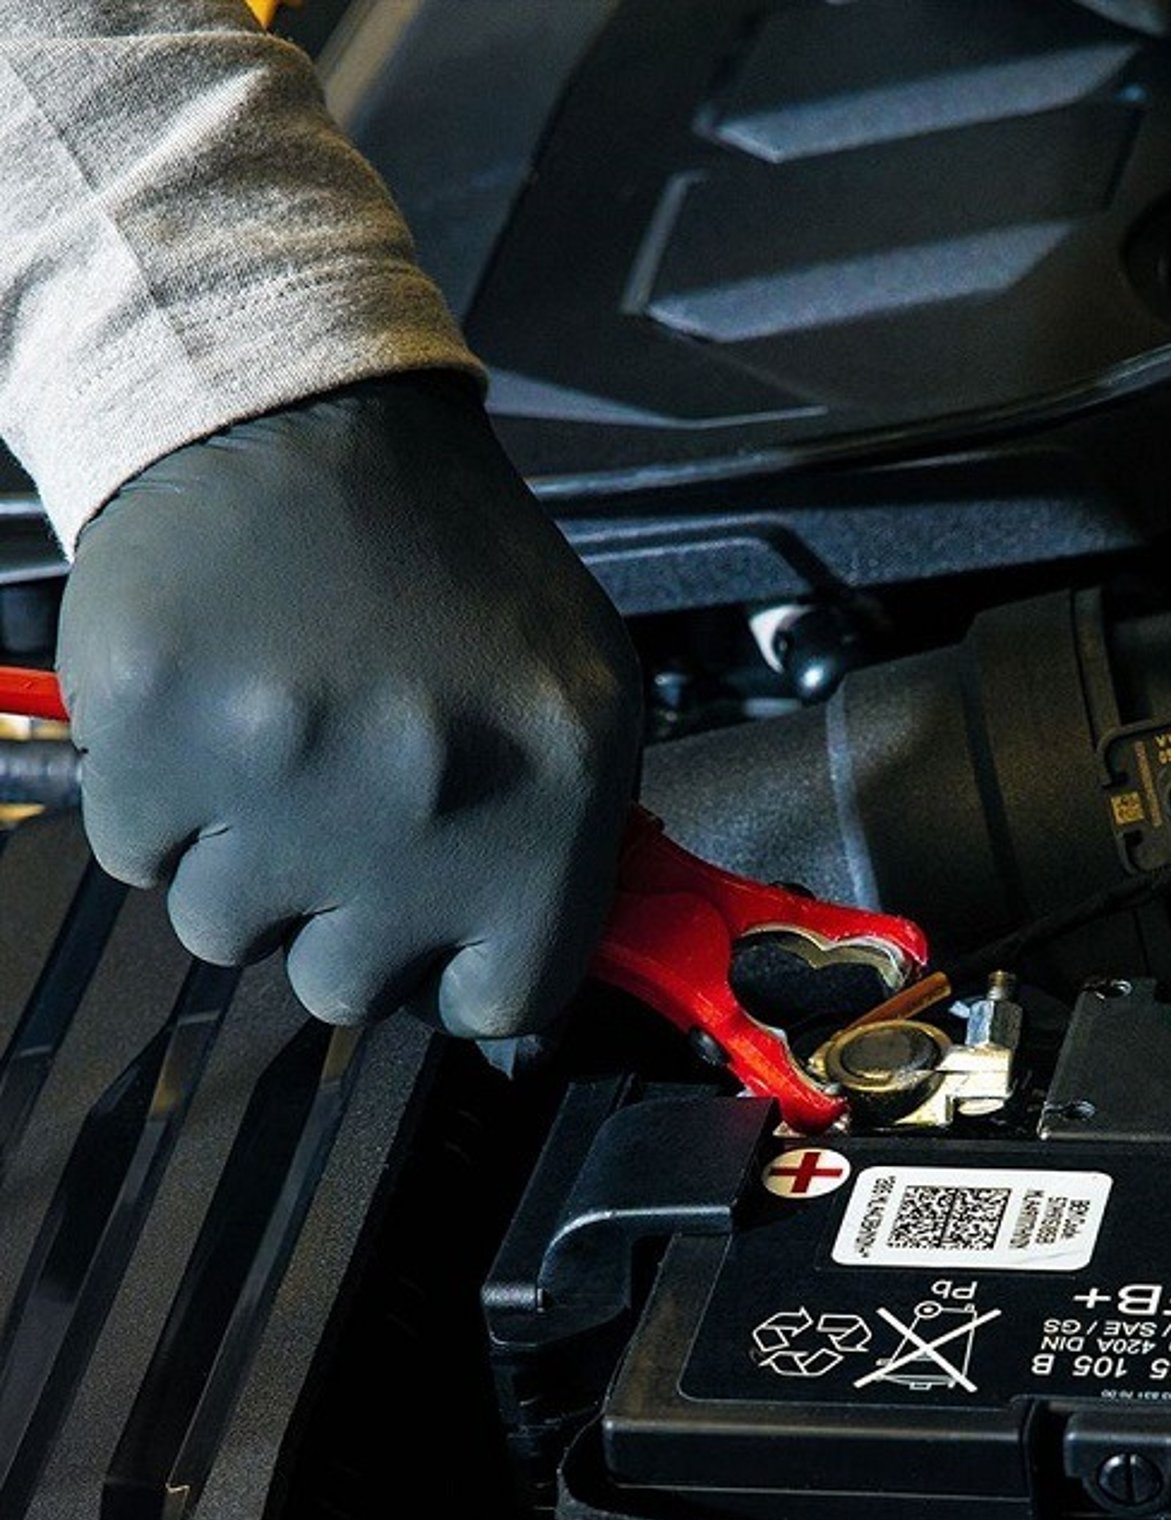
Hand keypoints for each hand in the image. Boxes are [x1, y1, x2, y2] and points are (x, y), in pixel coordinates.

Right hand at [57, 374, 642, 1036]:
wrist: (303, 419)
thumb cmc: (453, 564)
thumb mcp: (585, 692)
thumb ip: (573, 842)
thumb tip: (542, 958)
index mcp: (552, 796)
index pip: (508, 999)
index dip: (461, 972)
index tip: (442, 939)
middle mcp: (424, 800)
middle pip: (348, 986)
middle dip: (340, 921)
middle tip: (348, 820)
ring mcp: (280, 774)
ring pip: (226, 931)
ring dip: (245, 866)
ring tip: (282, 753)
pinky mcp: (154, 736)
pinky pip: (135, 854)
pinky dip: (162, 805)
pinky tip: (217, 719)